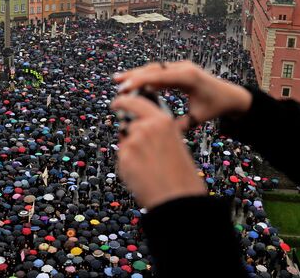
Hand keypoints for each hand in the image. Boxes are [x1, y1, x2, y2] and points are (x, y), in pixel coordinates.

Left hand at [111, 94, 206, 208]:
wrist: (178, 200)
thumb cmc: (182, 175)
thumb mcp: (176, 143)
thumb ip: (158, 131)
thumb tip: (140, 128)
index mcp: (162, 121)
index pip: (136, 102)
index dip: (124, 100)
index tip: (117, 102)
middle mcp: (145, 128)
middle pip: (129, 124)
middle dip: (131, 134)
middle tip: (141, 148)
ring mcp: (132, 143)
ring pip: (126, 142)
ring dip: (131, 151)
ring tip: (149, 167)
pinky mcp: (123, 160)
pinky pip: (122, 158)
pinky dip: (129, 165)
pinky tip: (142, 175)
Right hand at [114, 60, 251, 129]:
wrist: (230, 95)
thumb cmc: (215, 107)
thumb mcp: (199, 118)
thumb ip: (181, 125)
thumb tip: (162, 132)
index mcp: (188, 77)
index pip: (160, 76)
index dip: (141, 80)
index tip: (125, 87)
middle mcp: (184, 68)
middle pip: (154, 69)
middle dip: (134, 75)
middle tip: (116, 82)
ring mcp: (181, 66)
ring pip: (154, 68)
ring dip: (137, 74)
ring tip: (118, 80)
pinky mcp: (179, 69)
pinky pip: (159, 71)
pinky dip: (145, 76)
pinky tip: (132, 82)